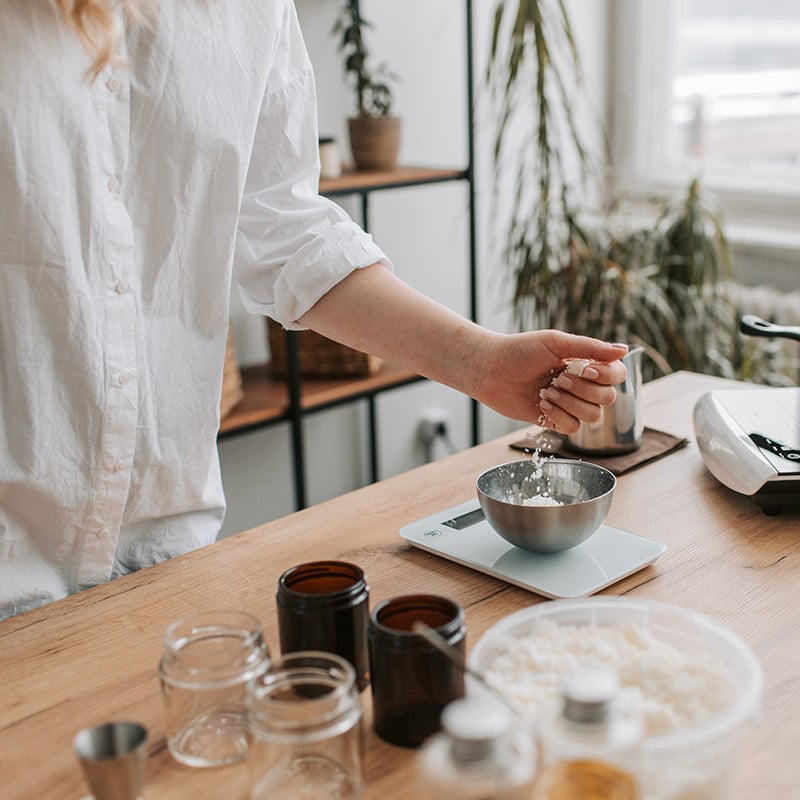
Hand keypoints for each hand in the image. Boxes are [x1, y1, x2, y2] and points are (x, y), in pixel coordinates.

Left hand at [471, 330, 628, 433]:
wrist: (490, 370)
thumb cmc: (520, 351)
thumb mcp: (556, 343)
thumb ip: (591, 347)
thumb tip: (625, 350)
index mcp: (585, 363)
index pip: (617, 375)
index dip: (606, 376)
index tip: (584, 368)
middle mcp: (581, 384)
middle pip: (608, 398)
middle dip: (583, 390)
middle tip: (558, 378)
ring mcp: (569, 404)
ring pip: (593, 416)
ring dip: (570, 403)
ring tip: (547, 391)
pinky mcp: (554, 420)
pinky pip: (573, 428)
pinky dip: (558, 416)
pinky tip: (541, 403)